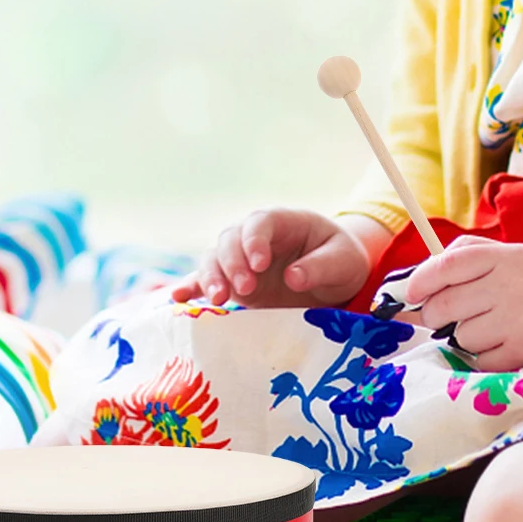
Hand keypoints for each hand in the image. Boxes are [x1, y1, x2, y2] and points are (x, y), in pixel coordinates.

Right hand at [168, 209, 376, 308]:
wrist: (335, 280)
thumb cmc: (341, 260)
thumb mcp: (343, 261)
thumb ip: (321, 266)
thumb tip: (293, 278)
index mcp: (282, 222)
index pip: (259, 222)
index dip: (254, 240)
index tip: (260, 264)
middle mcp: (255, 238)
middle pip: (230, 239)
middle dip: (232, 262)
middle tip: (244, 289)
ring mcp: (240, 260)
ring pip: (213, 259)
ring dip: (211, 277)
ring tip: (218, 299)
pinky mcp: (234, 284)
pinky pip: (206, 281)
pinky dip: (192, 289)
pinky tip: (178, 299)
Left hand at [402, 238, 522, 371]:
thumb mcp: (508, 251)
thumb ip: (467, 254)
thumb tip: (423, 273)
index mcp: (500, 257)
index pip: (446, 266)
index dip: (420, 280)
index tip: (411, 292)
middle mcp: (506, 287)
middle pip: (444, 306)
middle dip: (432, 314)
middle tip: (440, 314)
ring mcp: (515, 322)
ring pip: (459, 336)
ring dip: (461, 334)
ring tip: (484, 325)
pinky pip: (479, 360)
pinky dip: (480, 355)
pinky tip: (497, 341)